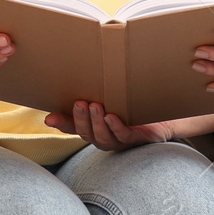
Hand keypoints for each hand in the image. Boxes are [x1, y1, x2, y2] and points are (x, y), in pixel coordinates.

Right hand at [44, 101, 175, 149]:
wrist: (164, 116)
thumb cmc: (132, 105)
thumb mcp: (111, 97)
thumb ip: (93, 92)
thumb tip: (77, 73)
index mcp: (93, 128)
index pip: (72, 127)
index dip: (61, 123)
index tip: (49, 117)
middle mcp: (102, 137)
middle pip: (86, 132)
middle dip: (81, 118)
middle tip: (80, 102)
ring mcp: (118, 141)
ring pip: (102, 137)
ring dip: (97, 122)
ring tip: (94, 105)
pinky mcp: (135, 139)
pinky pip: (123, 136)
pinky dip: (116, 127)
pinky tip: (111, 117)